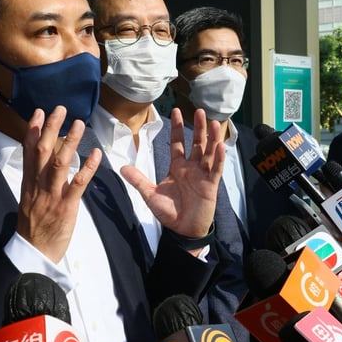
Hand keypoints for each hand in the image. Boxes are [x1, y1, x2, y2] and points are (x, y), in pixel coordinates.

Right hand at [16, 106, 100, 262]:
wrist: (34, 253)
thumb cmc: (34, 228)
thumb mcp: (28, 202)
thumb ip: (34, 183)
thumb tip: (41, 165)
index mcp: (28, 184)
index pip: (28, 152)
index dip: (32, 130)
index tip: (38, 112)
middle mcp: (38, 186)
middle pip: (42, 151)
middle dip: (50, 128)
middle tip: (60, 108)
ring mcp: (51, 196)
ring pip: (59, 163)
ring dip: (70, 141)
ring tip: (79, 123)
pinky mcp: (66, 207)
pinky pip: (77, 184)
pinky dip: (87, 167)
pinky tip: (95, 154)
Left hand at [120, 107, 223, 240]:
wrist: (182, 230)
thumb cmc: (169, 213)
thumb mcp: (150, 195)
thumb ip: (138, 180)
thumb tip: (122, 168)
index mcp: (177, 167)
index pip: (178, 143)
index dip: (177, 127)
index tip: (176, 111)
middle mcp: (191, 168)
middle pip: (196, 143)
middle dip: (197, 127)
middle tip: (199, 111)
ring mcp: (202, 175)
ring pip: (208, 152)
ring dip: (210, 138)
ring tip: (212, 122)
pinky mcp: (211, 185)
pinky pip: (216, 169)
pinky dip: (218, 157)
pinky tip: (220, 145)